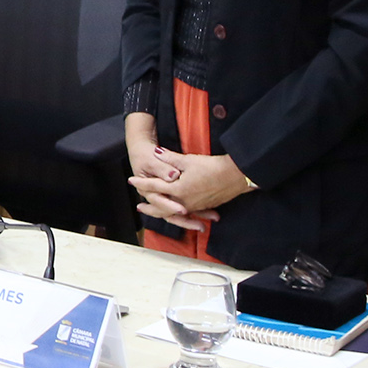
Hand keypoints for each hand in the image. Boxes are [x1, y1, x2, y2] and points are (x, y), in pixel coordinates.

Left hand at [129, 150, 251, 231]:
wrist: (237, 176)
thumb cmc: (213, 167)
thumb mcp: (189, 160)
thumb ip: (170, 158)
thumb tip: (156, 152)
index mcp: (178, 189)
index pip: (154, 186)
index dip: (141, 183)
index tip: (131, 180)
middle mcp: (184, 201)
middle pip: (161, 207)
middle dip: (149, 207)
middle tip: (139, 206)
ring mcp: (194, 206)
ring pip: (173, 214)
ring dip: (162, 213)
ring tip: (154, 212)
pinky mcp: (203, 206)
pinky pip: (187, 214)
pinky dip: (178, 216)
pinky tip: (176, 215)